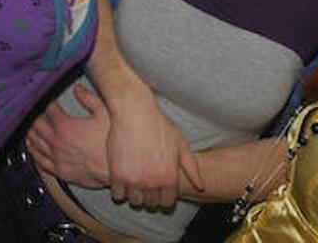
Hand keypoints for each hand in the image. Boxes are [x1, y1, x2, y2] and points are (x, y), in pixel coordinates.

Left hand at [26, 85, 111, 188]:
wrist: (116, 170)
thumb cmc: (112, 144)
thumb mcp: (105, 114)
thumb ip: (90, 99)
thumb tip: (78, 90)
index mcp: (66, 126)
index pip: (49, 109)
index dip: (49, 102)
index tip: (52, 100)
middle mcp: (57, 142)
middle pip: (37, 125)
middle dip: (36, 116)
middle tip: (39, 112)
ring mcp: (56, 157)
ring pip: (35, 142)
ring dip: (31, 132)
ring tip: (31, 127)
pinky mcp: (59, 171)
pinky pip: (39, 160)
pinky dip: (33, 152)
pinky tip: (33, 148)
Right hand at [104, 88, 203, 207]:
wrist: (135, 113)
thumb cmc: (159, 126)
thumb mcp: (181, 145)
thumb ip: (192, 168)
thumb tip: (201, 187)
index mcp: (169, 177)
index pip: (167, 203)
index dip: (164, 197)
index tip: (160, 189)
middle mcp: (152, 182)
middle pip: (151, 203)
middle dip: (150, 195)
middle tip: (147, 183)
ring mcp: (134, 180)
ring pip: (134, 201)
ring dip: (135, 194)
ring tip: (136, 181)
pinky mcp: (117, 175)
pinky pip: (118, 194)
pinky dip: (120, 189)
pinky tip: (124, 178)